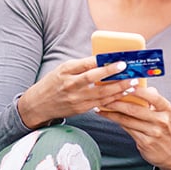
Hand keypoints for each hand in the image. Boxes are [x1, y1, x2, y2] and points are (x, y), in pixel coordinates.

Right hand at [17, 56, 140, 128]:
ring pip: (100, 94)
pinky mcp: (80, 109)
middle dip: (113, 76)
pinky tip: (124, 94)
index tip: (119, 61)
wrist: (38, 105)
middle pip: (94, 80)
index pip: (86, 66)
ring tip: (132, 83)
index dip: (103, 63)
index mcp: (66, 71)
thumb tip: (103, 60)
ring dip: (118, 89)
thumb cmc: (53, 83)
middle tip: (128, 71)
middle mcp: (70, 86)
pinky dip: (113, 99)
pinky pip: (99, 104)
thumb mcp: (63, 69)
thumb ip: (82, 65)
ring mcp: (76, 99)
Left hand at [96, 86, 170, 169]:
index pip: (152, 97)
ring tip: (101, 105)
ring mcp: (152, 132)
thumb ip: (152, 98)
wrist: (170, 152)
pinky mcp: (144, 142)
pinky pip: (126, 129)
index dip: (138, 91)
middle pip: (135, 109)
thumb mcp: (163, 112)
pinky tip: (108, 116)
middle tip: (106, 94)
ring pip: (127, 120)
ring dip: (112, 112)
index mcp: (165, 108)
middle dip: (117, 101)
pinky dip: (115, 121)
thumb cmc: (163, 129)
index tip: (125, 84)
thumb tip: (141, 84)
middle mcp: (160, 120)